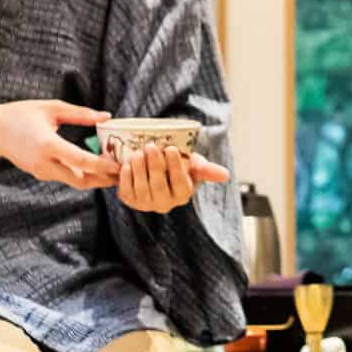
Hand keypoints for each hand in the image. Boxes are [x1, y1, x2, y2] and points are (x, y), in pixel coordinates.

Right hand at [0, 100, 119, 188]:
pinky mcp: (40, 174)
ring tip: (115, 170)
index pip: (82, 162)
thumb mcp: (51, 108)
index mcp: (48, 145)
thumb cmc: (20, 115)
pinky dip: (82, 175)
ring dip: (95, 179)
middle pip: (82, 181)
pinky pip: (65, 177)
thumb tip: (106, 116)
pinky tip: (95, 167)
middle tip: (124, 172)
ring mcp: (42, 172)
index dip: (104, 166)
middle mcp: (45, 163)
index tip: (120, 163)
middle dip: (104, 179)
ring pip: (75, 182)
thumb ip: (80, 114)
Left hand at [113, 147, 230, 213]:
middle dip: (155, 166)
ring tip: (138, 153)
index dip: (175, 167)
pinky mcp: (130, 201)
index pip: (180, 183)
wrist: (155, 169)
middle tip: (151, 146)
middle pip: (159, 186)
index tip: (170, 148)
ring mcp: (146, 204)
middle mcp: (165, 204)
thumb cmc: (177, 166)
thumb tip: (226, 175)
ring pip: (142, 188)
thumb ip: (207, 170)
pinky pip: (126, 191)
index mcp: (182, 195)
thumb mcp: (193, 166)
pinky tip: (127, 164)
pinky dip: (126, 177)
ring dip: (139, 169)